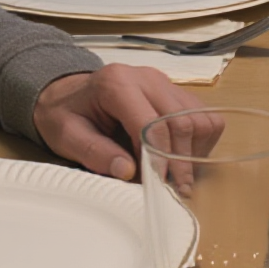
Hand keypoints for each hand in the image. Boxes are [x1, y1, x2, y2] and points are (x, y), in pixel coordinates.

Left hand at [34, 64, 220, 180]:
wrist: (67, 94)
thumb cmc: (66, 115)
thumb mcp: (67, 136)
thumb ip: (95, 152)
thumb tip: (127, 171)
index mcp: (117, 84)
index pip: (152, 123)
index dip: (159, 158)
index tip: (160, 185)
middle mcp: (147, 78)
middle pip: (181, 121)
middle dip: (181, 161)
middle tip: (176, 190)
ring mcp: (165, 83)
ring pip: (199, 118)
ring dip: (193, 150)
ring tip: (175, 173)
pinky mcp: (175, 92)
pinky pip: (202, 116)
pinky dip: (198, 140)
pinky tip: (177, 156)